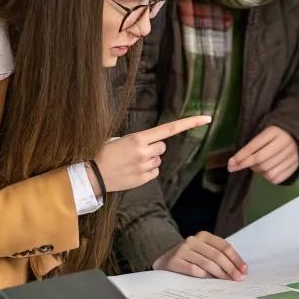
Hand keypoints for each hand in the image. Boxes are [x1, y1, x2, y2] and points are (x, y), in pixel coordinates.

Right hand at [94, 116, 211, 192]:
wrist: (92, 175)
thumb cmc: (103, 153)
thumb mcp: (120, 139)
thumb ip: (140, 139)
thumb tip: (153, 142)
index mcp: (138, 138)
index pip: (169, 129)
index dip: (189, 123)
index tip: (206, 118)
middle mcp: (144, 152)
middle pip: (163, 146)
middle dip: (155, 147)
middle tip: (138, 150)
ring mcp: (144, 167)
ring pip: (159, 160)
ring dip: (150, 159)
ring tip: (132, 161)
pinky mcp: (143, 179)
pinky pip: (154, 172)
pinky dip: (148, 171)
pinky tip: (133, 170)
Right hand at [153, 232, 247, 280]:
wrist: (163, 257)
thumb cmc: (189, 257)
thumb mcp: (203, 251)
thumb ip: (217, 256)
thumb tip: (238, 270)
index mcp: (204, 236)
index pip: (224, 246)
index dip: (235, 259)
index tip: (244, 270)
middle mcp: (193, 240)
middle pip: (217, 255)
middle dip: (230, 268)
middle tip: (238, 279)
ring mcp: (183, 250)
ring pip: (207, 263)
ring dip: (220, 274)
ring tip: (228, 282)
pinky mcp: (175, 261)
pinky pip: (194, 270)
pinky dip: (205, 276)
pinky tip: (211, 283)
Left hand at [228, 126, 298, 184]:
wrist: (298, 133)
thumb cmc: (275, 132)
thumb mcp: (263, 131)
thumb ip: (252, 145)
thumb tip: (235, 162)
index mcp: (274, 131)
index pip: (254, 146)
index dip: (241, 156)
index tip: (230, 164)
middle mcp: (284, 143)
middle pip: (261, 161)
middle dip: (248, 165)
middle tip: (245, 163)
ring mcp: (292, 155)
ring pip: (268, 171)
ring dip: (258, 171)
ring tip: (258, 166)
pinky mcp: (296, 165)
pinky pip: (277, 179)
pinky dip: (268, 177)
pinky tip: (268, 170)